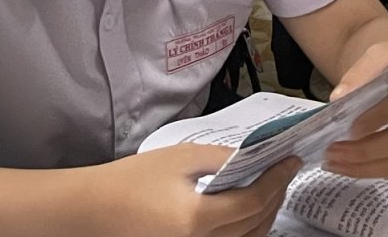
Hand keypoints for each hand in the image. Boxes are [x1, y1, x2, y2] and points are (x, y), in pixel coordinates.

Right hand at [108, 144, 298, 236]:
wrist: (96, 210)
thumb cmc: (133, 180)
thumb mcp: (180, 158)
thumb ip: (221, 158)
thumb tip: (255, 157)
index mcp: (197, 219)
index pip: (252, 201)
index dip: (277, 179)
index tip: (291, 160)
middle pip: (255, 225)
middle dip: (276, 196)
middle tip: (285, 171)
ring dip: (266, 216)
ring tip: (273, 189)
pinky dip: (247, 231)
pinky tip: (250, 211)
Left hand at [321, 38, 387, 181]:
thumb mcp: (382, 53)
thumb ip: (361, 72)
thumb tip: (337, 99)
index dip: (376, 118)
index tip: (348, 128)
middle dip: (364, 150)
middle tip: (331, 150)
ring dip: (367, 167)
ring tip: (336, 162)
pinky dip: (379, 173)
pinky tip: (355, 167)